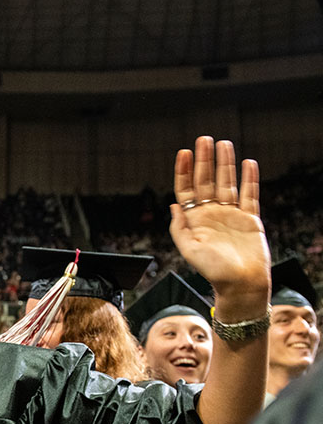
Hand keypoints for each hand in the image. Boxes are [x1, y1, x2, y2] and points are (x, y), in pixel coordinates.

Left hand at [170, 136, 269, 302]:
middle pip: (206, 181)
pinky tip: (248, 163)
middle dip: (204, 160)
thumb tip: (172, 206)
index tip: (184, 153)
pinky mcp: (250, 219)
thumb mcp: (189, 250)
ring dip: (225, 164)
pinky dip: (250, 179)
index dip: (184, 171)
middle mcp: (212, 215)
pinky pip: (250, 195)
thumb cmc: (213, 271)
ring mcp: (231, 215)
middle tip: (204, 139)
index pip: (187, 190)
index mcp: (194, 221)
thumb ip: (179, 228)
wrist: (241, 284)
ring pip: (227, 183)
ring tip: (224, 144)